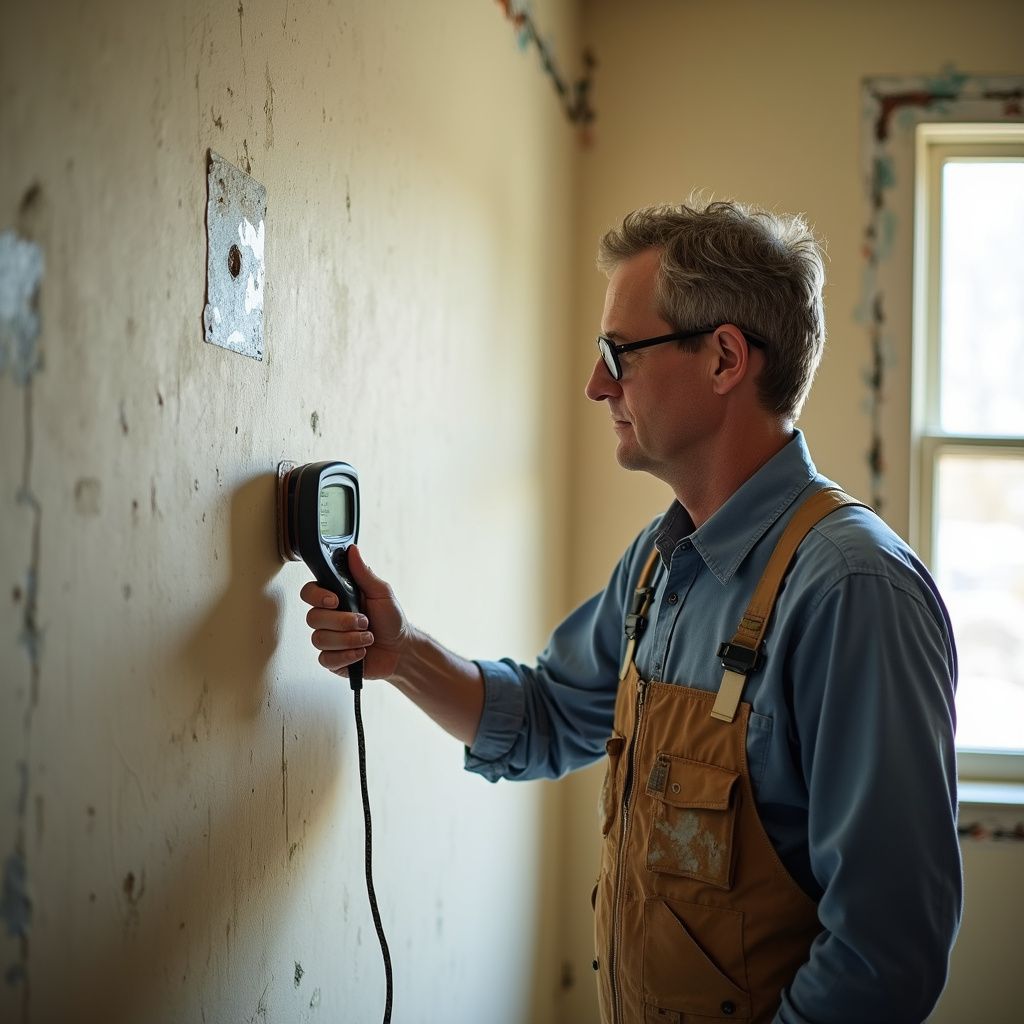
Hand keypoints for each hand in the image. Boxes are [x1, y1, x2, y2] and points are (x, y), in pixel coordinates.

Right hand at [299, 545, 408, 679]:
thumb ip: (364, 573)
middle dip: (342, 621)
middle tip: (364, 622)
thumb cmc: (391, 619)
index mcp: (336, 598)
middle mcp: (329, 618)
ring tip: (367, 638)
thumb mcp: (382, 593)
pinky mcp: (332, 659)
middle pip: (312, 618)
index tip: (335, 600)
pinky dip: (347, 656)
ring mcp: (329, 639)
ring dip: (349, 639)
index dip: (317, 596)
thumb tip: (353, 551)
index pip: (309, 592)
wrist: (401, 649)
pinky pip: (326, 659)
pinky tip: (361, 652)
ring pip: (319, 639)